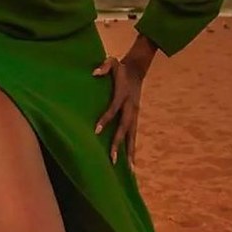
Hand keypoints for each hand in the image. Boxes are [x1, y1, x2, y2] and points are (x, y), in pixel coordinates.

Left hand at [92, 55, 145, 170]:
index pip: (113, 109)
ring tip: (129, 169)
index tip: (97, 131)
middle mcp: (131, 107)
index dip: (105, 119)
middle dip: (119, 143)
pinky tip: (131, 163)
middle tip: (113, 159)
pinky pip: (133, 134)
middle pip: (125, 127)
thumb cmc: (120, 67)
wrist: (137, 69)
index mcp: (123, 94)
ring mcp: (135, 113)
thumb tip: (94, 73)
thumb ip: (104, 66)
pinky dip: (132, 148)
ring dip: (130, 151)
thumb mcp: (112, 61)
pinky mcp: (135, 117)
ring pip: (132, 134)